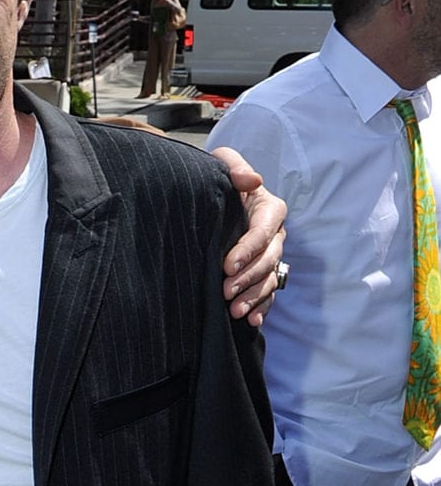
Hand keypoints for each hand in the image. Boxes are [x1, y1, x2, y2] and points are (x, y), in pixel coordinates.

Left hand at [208, 144, 285, 325]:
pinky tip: (251, 322)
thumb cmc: (217, 180)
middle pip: (268, 260)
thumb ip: (235, 166)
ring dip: (254, 298)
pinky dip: (261, 308)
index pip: (264, 231)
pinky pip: (267, 294)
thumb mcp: (223, 163)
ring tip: (234, 312)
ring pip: (269, 280)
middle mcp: (275, 235)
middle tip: (225, 292)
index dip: (248, 250)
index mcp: (270, 209)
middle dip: (248, 278)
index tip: (227, 265)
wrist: (209, 202)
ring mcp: (271, 256)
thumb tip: (253, 180)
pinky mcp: (262, 274)